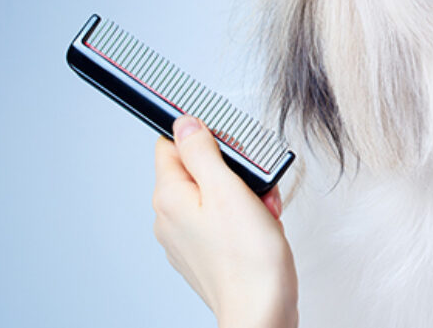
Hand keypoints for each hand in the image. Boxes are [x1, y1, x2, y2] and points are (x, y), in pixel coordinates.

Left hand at [152, 116, 297, 327]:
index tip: (229, 148)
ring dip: (244, 196)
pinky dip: (245, 219)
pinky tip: (261, 229)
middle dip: (233, 172)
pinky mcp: (207, 254)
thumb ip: (202, 151)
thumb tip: (184, 123)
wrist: (262, 312)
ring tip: (262, 213)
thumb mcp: (227, 189)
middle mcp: (170, 218)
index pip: (171, 144)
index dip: (204, 138)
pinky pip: (224, 221)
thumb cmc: (249, 259)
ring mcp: (187, 239)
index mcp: (169, 198)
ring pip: (215, 195)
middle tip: (253, 187)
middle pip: (198, 170)